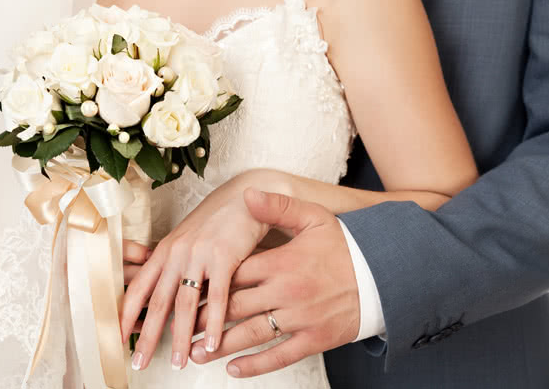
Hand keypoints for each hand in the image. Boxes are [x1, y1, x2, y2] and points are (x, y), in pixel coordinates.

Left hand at [121, 174, 283, 370]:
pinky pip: (217, 296)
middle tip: (139, 363)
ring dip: (181, 337)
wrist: (243, 197)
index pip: (138, 289)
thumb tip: (162, 292)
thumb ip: (173, 263)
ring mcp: (198, 255)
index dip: (125, 316)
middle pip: (157, 302)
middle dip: (147, 337)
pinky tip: (211, 342)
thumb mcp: (187, 240)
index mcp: (164, 251)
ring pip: (185, 304)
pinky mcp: (224, 257)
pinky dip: (213, 322)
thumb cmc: (216, 221)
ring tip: (180, 362)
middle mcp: (176, 254)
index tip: (117, 339)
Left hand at [189, 189, 360, 377]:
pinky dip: (255, 365)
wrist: (383, 273)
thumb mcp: (314, 217)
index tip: (187, 290)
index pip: (233, 274)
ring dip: (220, 345)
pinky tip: (234, 369)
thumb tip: (247, 194)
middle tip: (180, 326)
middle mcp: (286, 292)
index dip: (207, 283)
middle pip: (235, 307)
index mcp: (281, 262)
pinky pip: (280, 356)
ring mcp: (300, 318)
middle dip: (205, 318)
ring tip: (194, 352)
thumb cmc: (344, 244)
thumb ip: (278, 206)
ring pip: (251, 334)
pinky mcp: (314, 339)